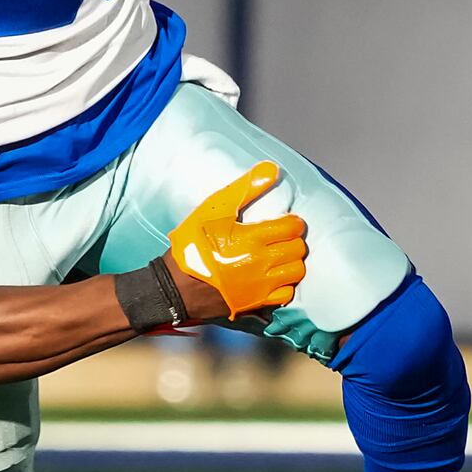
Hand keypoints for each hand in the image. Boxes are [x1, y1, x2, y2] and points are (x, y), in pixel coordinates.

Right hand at [165, 161, 305, 315]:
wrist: (173, 286)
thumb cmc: (191, 245)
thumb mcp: (211, 210)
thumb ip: (244, 189)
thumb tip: (271, 169)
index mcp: (252, 237)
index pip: (293, 228)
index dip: (292, 222)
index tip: (284, 223)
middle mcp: (260, 262)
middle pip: (298, 249)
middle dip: (292, 241)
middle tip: (280, 239)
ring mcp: (259, 285)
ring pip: (296, 271)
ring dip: (290, 261)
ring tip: (278, 257)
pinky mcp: (256, 302)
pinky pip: (286, 293)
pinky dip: (284, 284)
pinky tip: (272, 276)